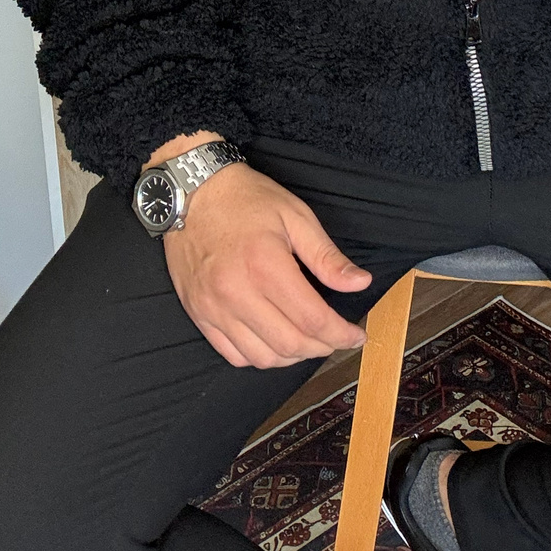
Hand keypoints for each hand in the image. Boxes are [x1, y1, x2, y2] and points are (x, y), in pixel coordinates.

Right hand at [156, 154, 371, 369]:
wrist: (190, 192)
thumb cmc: (245, 200)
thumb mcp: (295, 216)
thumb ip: (327, 256)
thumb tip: (360, 283)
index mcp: (266, 265)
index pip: (312, 319)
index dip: (340, 335)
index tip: (356, 336)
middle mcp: (237, 293)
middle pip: (290, 344)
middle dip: (322, 347)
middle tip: (335, 337)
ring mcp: (213, 307)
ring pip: (262, 357)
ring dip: (292, 357)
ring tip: (308, 341)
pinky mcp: (198, 314)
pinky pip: (233, 355)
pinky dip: (260, 357)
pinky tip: (274, 341)